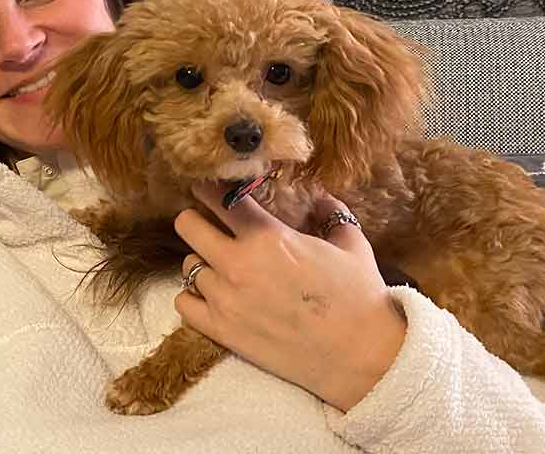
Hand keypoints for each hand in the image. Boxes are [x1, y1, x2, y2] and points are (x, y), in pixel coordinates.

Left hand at [173, 182, 406, 411]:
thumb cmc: (359, 298)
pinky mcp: (221, 330)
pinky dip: (192, 298)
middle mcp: (238, 263)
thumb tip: (320, 197)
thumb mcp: (351, 245)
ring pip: (187, 265)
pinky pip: (183, 304)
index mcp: (268, 237)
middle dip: (195, 220)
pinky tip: (209, 296)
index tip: (206, 188)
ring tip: (218, 266)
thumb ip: (331, 214)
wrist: (361, 355)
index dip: (209, 189)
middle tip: (206, 225)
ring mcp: (226, 298)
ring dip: (200, 261)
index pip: (220, 198)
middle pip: (187, 225)